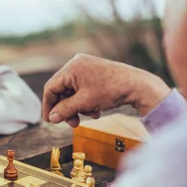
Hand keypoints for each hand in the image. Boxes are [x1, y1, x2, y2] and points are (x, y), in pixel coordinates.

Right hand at [42, 54, 170, 126]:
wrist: (137, 85)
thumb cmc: (111, 91)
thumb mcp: (84, 103)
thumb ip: (65, 110)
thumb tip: (51, 118)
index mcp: (71, 68)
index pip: (51, 88)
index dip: (49, 106)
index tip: (50, 121)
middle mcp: (76, 63)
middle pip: (62, 90)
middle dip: (67, 108)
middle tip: (73, 123)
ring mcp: (86, 66)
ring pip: (73, 91)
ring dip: (77, 106)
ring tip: (90, 115)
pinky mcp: (94, 71)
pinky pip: (82, 87)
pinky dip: (85, 100)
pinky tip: (95, 109)